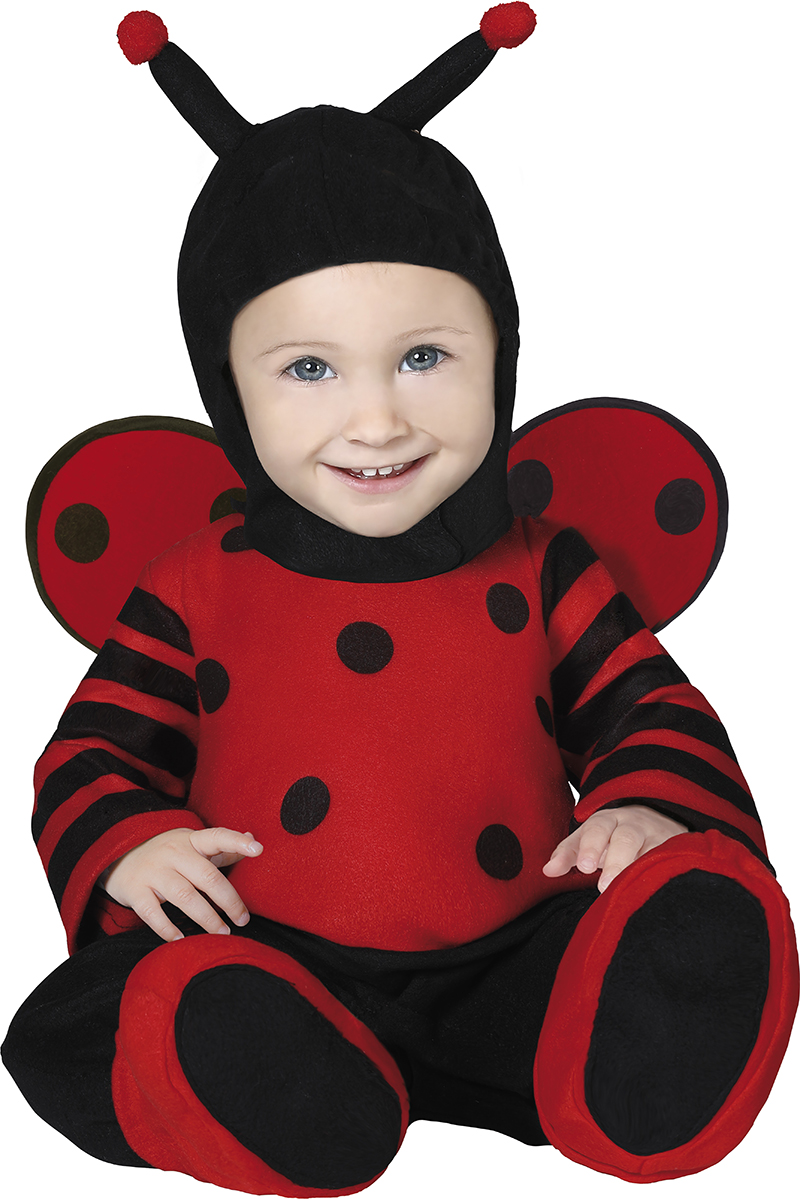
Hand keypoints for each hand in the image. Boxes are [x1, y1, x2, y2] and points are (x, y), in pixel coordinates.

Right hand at [100, 827, 262, 941]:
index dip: (238, 842)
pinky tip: (183, 939)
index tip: (259, 849)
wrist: (118, 856)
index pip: (218, 836)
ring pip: (184, 896)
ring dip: (207, 918)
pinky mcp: (135, 891)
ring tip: (223, 932)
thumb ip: (221, 845)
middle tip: (243, 919)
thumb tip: (252, 836)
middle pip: (207, 876)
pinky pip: (152, 913)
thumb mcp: (192, 844)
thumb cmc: (168, 854)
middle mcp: (173, 853)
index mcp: (191, 840)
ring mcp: (153, 872)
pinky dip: (168, 928)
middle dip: (229, 900)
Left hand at [542, 805, 687, 892]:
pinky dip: (666, 871)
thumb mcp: (589, 839)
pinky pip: (672, 859)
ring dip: (640, 870)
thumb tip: (547, 871)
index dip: (589, 846)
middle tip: (604, 886)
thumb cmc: (613, 836)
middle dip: (614, 861)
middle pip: (625, 838)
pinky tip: (659, 888)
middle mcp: (632, 825)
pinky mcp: (676, 848)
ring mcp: (656, 836)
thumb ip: (568, 853)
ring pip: (651, 850)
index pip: (595, 829)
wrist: (656, 816)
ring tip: (628, 891)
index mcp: (606, 821)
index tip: (583, 867)